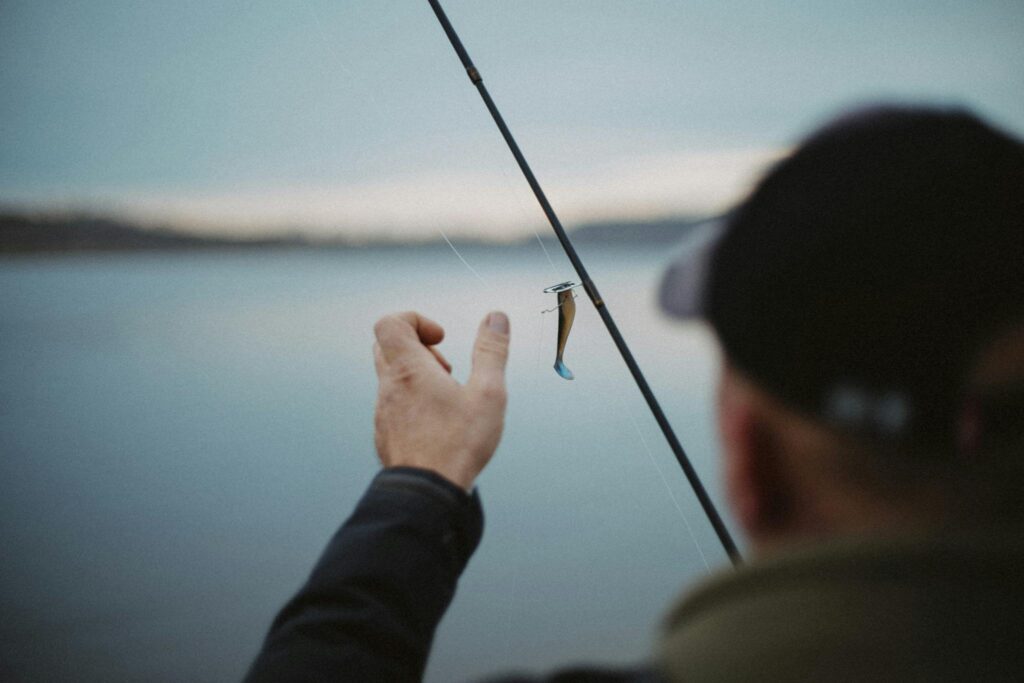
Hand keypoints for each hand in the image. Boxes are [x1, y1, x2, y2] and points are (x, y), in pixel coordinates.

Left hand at [372, 311, 509, 490]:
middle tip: (445, 368)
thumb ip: (491, 351)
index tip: (441, 338)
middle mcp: (389, 387)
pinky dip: (413, 402)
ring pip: (391, 378)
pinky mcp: (385, 434)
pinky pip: (393, 405)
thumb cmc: (457, 445)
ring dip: (418, 377)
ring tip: (447, 398)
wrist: (426, 493)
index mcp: (409, 370)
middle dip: (419, 348)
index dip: (416, 320)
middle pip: (388, 347)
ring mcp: (383, 412)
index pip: (391, 323)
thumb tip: (496, 318)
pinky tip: (438, 423)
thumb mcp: (488, 393)